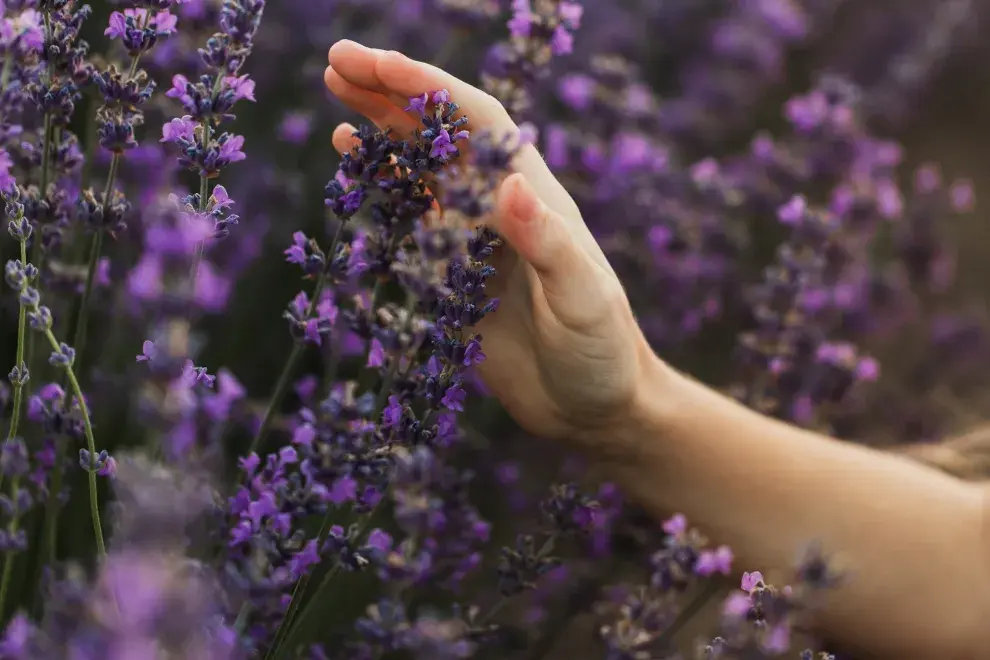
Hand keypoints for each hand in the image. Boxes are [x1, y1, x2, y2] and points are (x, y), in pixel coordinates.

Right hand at [324, 41, 658, 444]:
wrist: (593, 406)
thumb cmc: (602, 348)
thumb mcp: (582, 298)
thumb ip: (547, 244)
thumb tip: (511, 185)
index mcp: (533, 195)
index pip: (476, 122)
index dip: (428, 88)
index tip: (378, 65)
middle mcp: (498, 206)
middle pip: (441, 132)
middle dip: (392, 93)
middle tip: (337, 63)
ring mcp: (472, 237)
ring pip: (421, 166)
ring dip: (382, 129)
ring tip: (338, 97)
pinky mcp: (452, 273)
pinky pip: (411, 217)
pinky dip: (383, 187)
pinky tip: (355, 167)